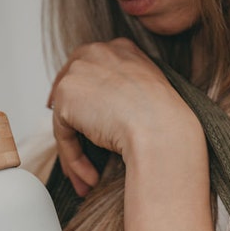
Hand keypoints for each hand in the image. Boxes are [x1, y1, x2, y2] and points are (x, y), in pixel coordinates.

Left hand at [47, 38, 192, 197]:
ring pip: (67, 118)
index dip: (83, 97)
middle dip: (70, 124)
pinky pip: (63, 135)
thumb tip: (107, 119)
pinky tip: (91, 178)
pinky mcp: (66, 97)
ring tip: (87, 180)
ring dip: (75, 153)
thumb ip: (126, 97)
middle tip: (75, 154)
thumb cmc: (166, 123)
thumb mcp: (150, 98)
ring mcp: (79, 72)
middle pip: (71, 89)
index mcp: (121, 50)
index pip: (91, 70)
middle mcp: (97, 53)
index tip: (79, 120)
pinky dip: (74, 160)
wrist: (161, 130)